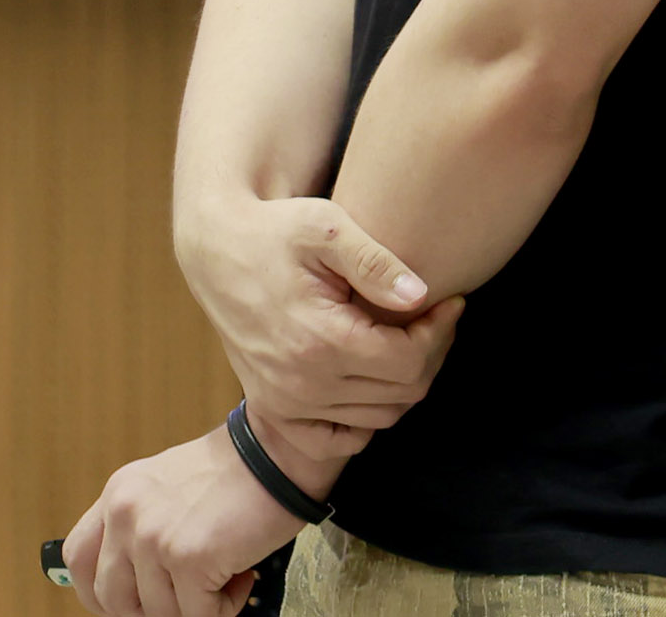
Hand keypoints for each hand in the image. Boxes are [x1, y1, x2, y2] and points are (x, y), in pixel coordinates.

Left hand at [60, 417, 353, 616]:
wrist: (276, 451)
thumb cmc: (235, 474)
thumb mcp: (166, 489)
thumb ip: (142, 526)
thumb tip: (135, 584)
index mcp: (118, 495)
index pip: (78, 559)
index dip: (100, 594)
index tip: (132, 604)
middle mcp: (126, 513)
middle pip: (111, 598)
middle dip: (151, 611)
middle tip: (189, 597)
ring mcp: (154, 536)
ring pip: (159, 614)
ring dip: (197, 607)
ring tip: (227, 574)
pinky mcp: (189, 557)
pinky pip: (198, 616)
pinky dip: (225, 608)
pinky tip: (241, 575)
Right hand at [176, 195, 461, 432]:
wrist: (216, 249)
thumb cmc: (274, 230)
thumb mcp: (325, 227)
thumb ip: (375, 261)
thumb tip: (420, 296)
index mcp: (321, 340)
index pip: (410, 361)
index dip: (440, 333)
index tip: (450, 302)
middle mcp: (303, 382)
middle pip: (402, 393)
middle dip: (431, 355)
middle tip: (434, 319)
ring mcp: (286, 401)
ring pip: (379, 417)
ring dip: (405, 384)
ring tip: (406, 340)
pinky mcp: (273, 407)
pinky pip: (336, 439)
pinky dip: (364, 421)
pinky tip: (371, 381)